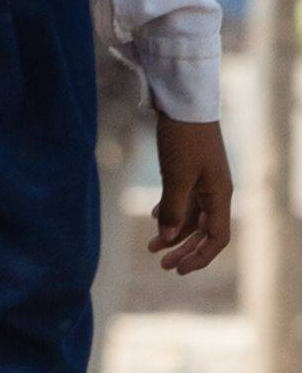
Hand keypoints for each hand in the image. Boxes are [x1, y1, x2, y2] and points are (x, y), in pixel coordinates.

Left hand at [151, 112, 235, 274]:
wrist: (183, 103)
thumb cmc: (183, 139)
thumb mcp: (176, 177)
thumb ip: (174, 209)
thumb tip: (168, 237)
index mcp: (220, 195)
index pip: (217, 237)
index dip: (200, 256)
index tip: (178, 270)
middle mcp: (216, 191)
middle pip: (204, 231)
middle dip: (184, 250)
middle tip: (161, 265)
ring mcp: (204, 180)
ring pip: (192, 216)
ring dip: (174, 232)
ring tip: (151, 247)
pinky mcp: (190, 170)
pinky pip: (184, 200)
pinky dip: (171, 212)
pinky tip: (155, 218)